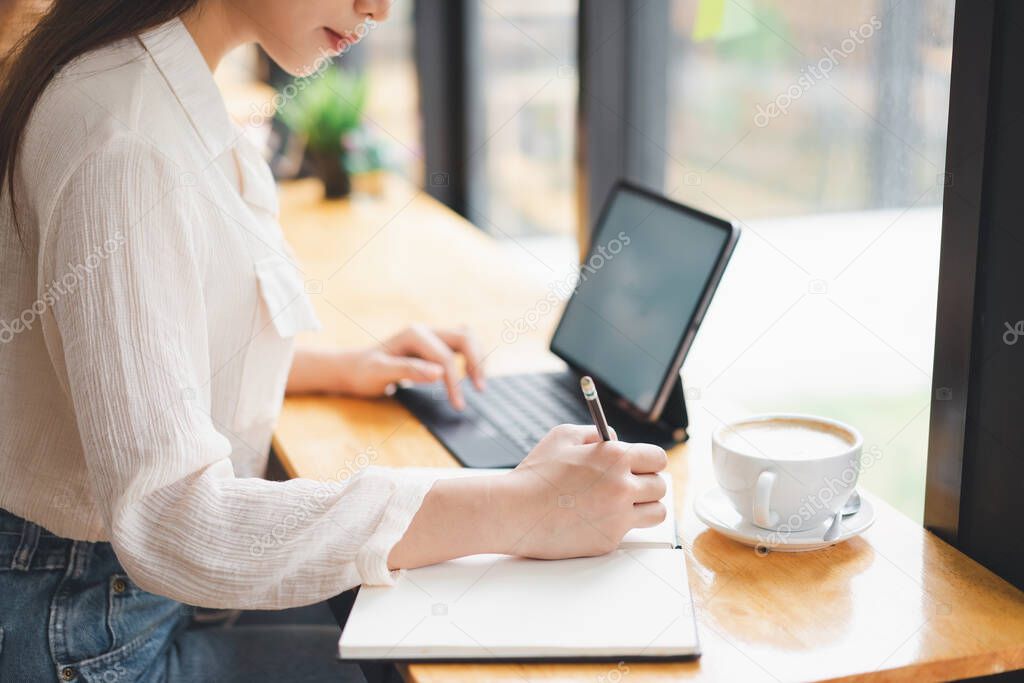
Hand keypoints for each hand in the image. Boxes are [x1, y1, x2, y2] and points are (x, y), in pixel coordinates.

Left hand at [333, 324, 484, 408]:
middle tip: (480, 389)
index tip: (457, 405)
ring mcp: (430, 336)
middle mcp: (425, 330)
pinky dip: (471, 357)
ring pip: (466, 337)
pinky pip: (461, 344)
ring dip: (477, 357)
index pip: (445, 357)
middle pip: (464, 338)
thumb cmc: (364, 373)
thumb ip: (409, 370)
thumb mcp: (380, 374)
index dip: (454, 382)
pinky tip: (471, 374)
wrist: (354, 369)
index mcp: (414, 334)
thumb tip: (440, 373)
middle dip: (476, 362)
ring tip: (479, 383)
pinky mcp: (433, 345)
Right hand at [500, 424, 667, 558]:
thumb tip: (615, 439)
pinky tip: (596, 518)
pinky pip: (628, 531)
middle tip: (631, 484)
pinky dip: (617, 525)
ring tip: (624, 503)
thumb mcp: (563, 436)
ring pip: (656, 512)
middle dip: (647, 483)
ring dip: (645, 507)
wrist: (515, 512)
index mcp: (615, 458)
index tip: (643, 464)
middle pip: (660, 486)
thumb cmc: (536, 474)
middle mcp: (623, 488)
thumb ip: (596, 434)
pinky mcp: (609, 540)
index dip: (650, 460)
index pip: (658, 458)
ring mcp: (618, 517)